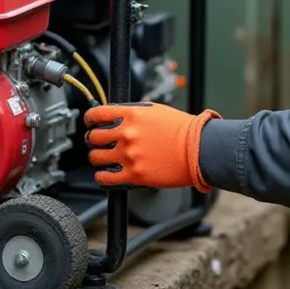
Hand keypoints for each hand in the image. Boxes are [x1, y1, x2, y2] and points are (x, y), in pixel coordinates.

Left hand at [84, 102, 220, 190]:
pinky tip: (105, 174)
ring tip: (103, 158)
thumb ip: (132, 113)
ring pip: (96, 158)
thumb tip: (116, 115)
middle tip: (98, 142)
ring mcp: (129, 155)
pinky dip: (102, 176)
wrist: (199, 149)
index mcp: (130, 115)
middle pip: (93, 137)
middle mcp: (127, 134)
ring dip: (97, 158)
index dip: (90, 119)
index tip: (91, 122)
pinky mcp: (134, 175)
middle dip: (93, 139)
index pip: (96, 114)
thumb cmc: (182, 129)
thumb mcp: (155, 110)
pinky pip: (105, 178)